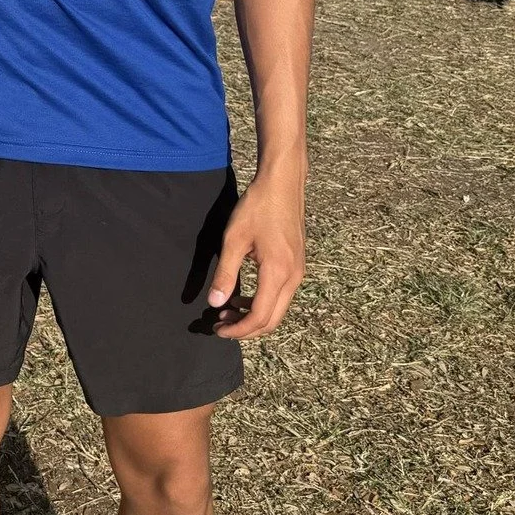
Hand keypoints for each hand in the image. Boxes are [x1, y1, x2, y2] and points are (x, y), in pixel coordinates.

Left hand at [207, 167, 305, 339]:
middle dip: (246, 329)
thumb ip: (225, 273)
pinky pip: (281, 295)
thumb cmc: (257, 207)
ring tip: (227, 312)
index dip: (238, 330)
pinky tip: (243, 296)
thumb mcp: (234, 240)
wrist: (283, 183)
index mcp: (278, 272)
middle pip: (272, 320)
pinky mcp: (298, 265)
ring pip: (278, 310)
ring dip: (253, 316)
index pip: (259, 316)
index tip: (217, 330)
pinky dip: (262, 303)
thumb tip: (214, 303)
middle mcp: (294, 277)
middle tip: (220, 325)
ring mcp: (299, 272)